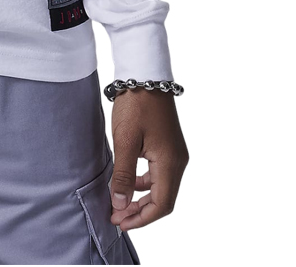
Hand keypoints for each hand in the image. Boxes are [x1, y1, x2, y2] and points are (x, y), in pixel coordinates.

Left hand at [108, 88, 188, 231]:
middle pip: (164, 199)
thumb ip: (124, 175)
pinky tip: (129, 182)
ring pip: (162, 188)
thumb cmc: (136, 105)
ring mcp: (176, 154)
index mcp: (170, 163)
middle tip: (117, 216)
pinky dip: (145, 184)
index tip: (119, 221)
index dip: (141, 218)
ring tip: (120, 203)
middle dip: (140, 212)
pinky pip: (160, 174)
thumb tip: (121, 205)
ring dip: (142, 198)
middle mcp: (178, 161)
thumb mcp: (125, 141)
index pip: (162, 204)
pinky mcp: (169, 147)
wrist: (145, 75)